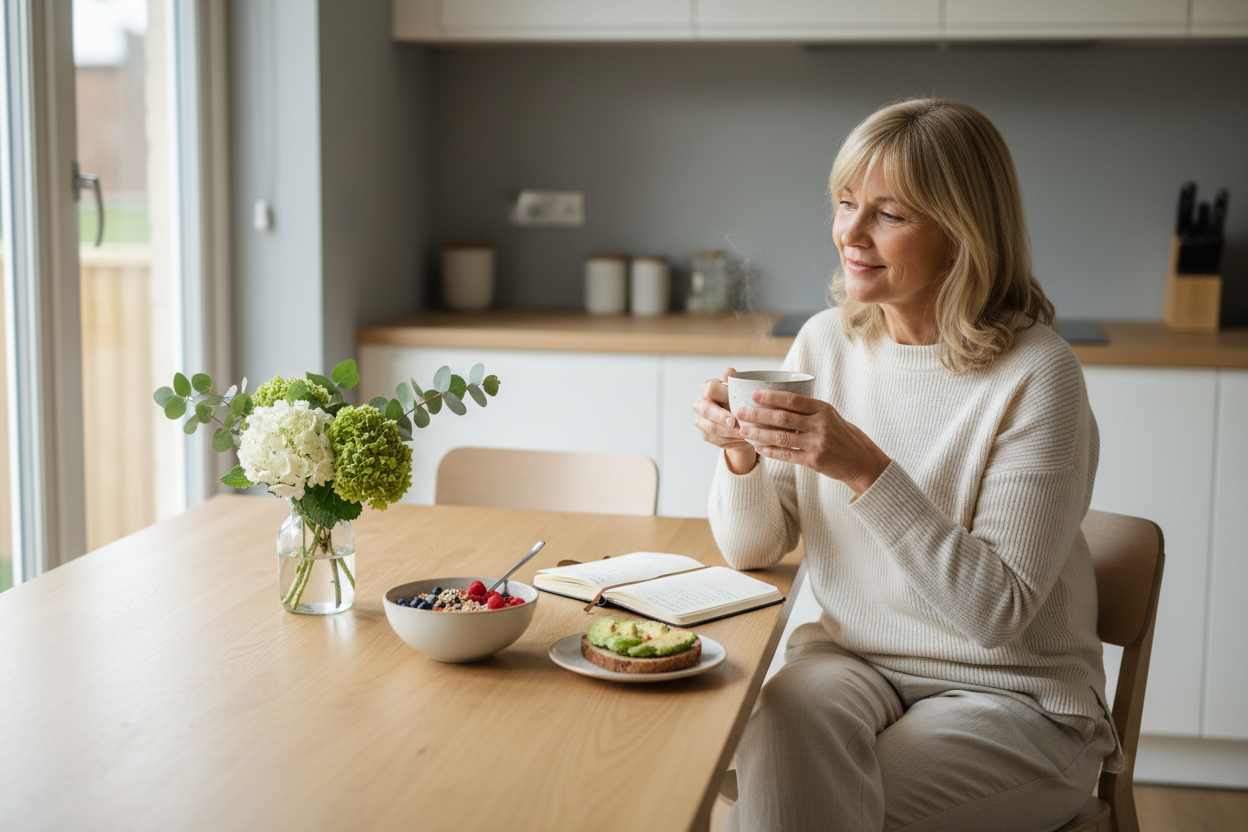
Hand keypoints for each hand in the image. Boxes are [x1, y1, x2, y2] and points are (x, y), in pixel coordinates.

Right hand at [692, 367, 757, 473]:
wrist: (737, 419)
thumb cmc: (738, 400)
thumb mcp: (739, 390)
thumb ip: (734, 381)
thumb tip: (728, 371)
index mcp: (707, 388)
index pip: (711, 390)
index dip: (724, 396)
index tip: (737, 403)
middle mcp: (699, 404)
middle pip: (707, 410)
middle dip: (722, 418)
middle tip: (735, 423)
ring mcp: (700, 420)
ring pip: (712, 428)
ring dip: (729, 432)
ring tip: (744, 433)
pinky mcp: (705, 435)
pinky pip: (717, 440)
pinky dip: (731, 440)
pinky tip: (742, 439)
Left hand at [735, 389, 890, 495]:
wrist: (862, 461)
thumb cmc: (843, 435)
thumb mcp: (831, 416)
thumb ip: (810, 410)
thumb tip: (779, 400)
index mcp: (824, 410)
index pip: (793, 399)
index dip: (771, 396)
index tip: (754, 394)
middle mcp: (821, 425)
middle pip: (783, 418)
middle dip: (758, 414)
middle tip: (740, 412)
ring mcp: (817, 444)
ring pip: (781, 437)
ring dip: (759, 434)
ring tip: (743, 431)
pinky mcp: (814, 461)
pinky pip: (787, 455)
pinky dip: (770, 451)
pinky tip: (758, 448)